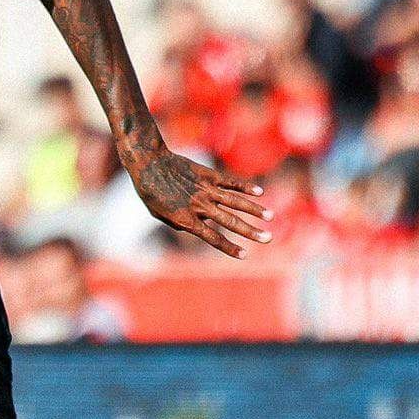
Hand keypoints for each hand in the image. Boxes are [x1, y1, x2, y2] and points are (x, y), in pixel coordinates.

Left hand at [128, 147, 273, 258]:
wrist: (148, 163)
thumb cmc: (150, 191)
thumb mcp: (159, 214)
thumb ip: (180, 223)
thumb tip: (199, 226)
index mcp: (186, 219)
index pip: (212, 238)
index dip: (229, 248)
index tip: (244, 255)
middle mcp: (200, 206)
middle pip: (231, 222)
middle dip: (251, 232)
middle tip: (268, 239)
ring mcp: (205, 189)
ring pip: (235, 201)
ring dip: (254, 210)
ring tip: (270, 217)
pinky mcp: (208, 175)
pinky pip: (230, 182)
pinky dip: (245, 187)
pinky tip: (260, 192)